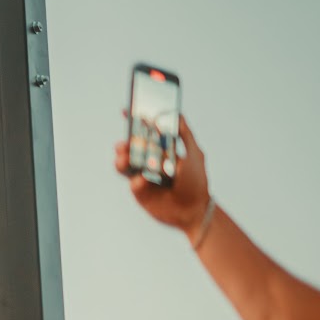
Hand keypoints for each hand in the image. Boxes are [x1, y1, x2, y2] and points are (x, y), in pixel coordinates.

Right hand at [115, 113, 210, 241]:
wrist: (195, 208)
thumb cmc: (196, 181)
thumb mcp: (194, 153)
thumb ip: (184, 135)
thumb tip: (177, 114)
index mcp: (160, 149)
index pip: (144, 133)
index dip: (135, 122)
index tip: (127, 111)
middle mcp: (148, 161)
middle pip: (129, 148)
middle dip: (125, 144)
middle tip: (126, 143)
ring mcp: (142, 176)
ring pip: (124, 164)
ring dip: (123, 160)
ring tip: (127, 159)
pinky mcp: (139, 192)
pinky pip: (133, 183)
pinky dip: (138, 180)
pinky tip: (146, 180)